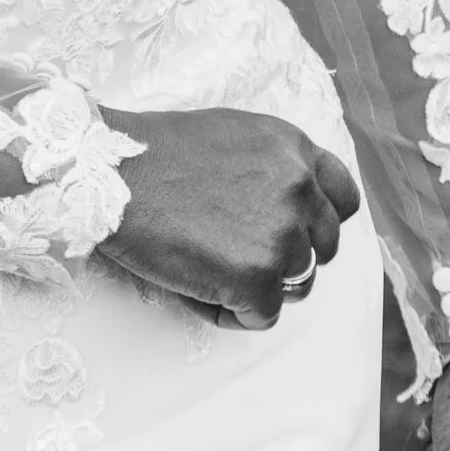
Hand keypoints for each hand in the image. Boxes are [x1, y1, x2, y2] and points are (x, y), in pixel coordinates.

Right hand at [92, 104, 360, 328]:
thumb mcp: (229, 134)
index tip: (291, 231)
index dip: (318, 221)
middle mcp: (299, 189)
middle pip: (321, 248)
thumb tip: (288, 205)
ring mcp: (283, 236)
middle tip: (232, 251)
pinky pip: (261, 316)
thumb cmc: (151, 152)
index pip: (343, 199)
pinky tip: (194, 283)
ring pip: (296, 284)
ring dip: (258, 284)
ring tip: (206, 265)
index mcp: (293, 149)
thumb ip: (271, 165)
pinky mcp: (259, 280)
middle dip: (285, 256)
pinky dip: (230, 310)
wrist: (106, 172)